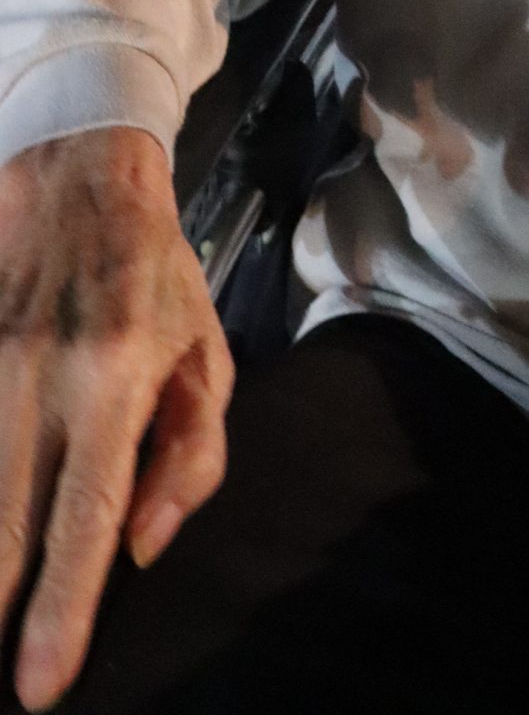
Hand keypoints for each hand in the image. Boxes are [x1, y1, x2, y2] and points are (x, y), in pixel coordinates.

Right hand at [0, 130, 233, 709]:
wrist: (78, 170)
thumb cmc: (151, 269)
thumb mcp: (205, 348)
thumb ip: (192, 453)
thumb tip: (146, 546)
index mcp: (117, 379)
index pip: (88, 516)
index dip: (63, 608)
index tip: (41, 683)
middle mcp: (42, 378)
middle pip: (7, 523)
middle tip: (0, 687)